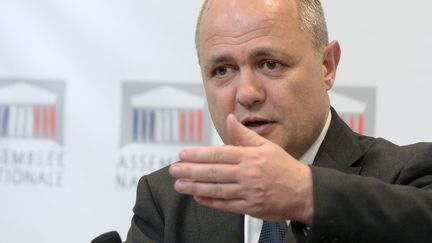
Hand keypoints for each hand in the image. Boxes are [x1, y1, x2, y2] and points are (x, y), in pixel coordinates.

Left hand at [169, 114, 313, 223]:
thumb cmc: (284, 168)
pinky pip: (226, 205)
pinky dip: (210, 201)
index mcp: (250, 156)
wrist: (304, 192)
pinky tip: (198, 197)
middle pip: (213, 172)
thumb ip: (245, 135)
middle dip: (190, 171)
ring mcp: (248, 192)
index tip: (183, 155)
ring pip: (216, 189)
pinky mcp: (250, 207)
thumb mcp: (267, 146)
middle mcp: (247, 174)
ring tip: (180, 185)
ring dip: (195, 187)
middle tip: (174, 170)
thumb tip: (230, 120)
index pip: (218, 154)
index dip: (198, 155)